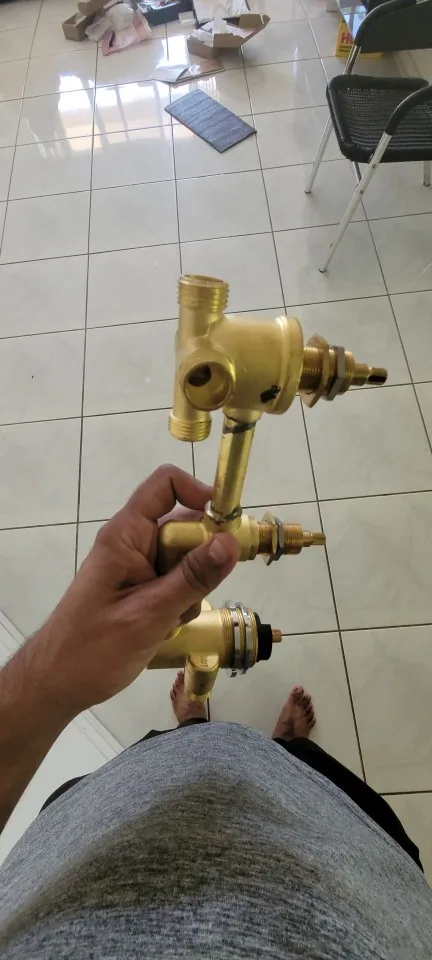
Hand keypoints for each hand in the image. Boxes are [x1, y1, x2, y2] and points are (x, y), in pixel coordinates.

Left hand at [30, 465, 238, 716]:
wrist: (58, 683)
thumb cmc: (93, 648)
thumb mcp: (149, 614)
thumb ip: (192, 578)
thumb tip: (230, 542)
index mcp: (125, 535)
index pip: (164, 485)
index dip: (199, 492)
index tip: (227, 524)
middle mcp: (132, 542)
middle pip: (183, 525)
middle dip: (202, 554)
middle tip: (202, 590)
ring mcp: (136, 566)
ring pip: (184, 557)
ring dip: (193, 584)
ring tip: (176, 617)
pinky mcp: (141, 588)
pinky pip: (175, 581)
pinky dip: (182, 600)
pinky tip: (169, 626)